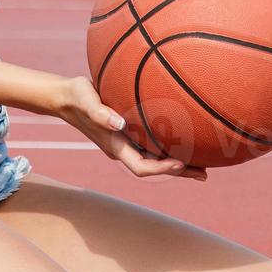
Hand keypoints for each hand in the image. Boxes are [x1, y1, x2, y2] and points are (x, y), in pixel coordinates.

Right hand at [52, 77, 207, 180]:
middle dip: (180, 172)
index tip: (181, 164)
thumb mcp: (85, 100)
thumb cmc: (76, 96)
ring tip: (205, 162)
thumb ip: (98, 112)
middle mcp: (124, 148)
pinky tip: (187, 138)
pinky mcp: (130, 131)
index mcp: (115, 146)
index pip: (142, 166)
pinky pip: (154, 144)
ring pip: (156, 157)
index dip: (162, 169)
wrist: (66, 96)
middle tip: (205, 174)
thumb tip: (119, 123)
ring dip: (179, 162)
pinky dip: (171, 145)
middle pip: (155, 167)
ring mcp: (127, 141)